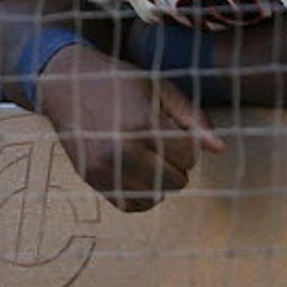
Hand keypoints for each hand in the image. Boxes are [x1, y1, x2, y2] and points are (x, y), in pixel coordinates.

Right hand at [34, 41, 224, 211]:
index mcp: (143, 125)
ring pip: (155, 195)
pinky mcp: (92, 180)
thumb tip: (220, 149)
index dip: (187, 143)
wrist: (66, 83)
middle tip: (160, 144)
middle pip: (176, 180)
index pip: (189, 155)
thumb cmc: (117, 81)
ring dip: (159, 180)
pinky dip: (141, 196)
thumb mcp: (159, 88)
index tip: (172, 129)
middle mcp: (122, 151)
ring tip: (147, 156)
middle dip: (175, 163)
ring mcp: (104, 169)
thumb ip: (192, 117)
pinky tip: (138, 175)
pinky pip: (129, 205)